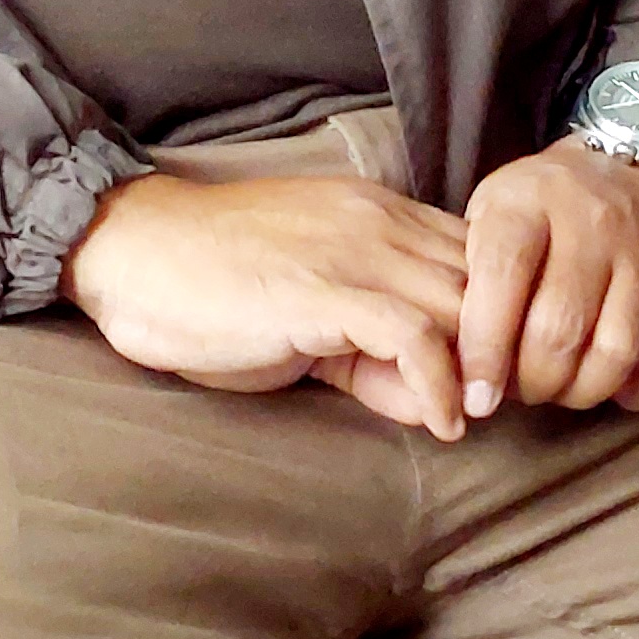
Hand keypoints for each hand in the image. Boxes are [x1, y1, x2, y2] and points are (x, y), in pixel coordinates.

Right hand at [61, 172, 472, 437]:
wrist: (132, 253)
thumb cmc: (213, 286)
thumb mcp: (313, 314)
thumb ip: (375, 352)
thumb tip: (438, 407)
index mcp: (380, 215)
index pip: (482, 256)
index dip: (504, 318)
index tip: (500, 378)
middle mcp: (379, 222)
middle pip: (488, 281)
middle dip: (506, 347)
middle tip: (503, 408)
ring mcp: (353, 253)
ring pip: (463, 304)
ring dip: (483, 370)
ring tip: (477, 418)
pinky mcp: (322, 292)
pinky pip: (413, 336)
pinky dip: (439, 386)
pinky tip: (439, 424)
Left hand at [457, 142, 638, 419]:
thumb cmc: (553, 204)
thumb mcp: (498, 207)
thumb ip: (476, 272)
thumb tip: (458, 361)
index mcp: (532, 203)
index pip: (501, 279)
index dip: (483, 349)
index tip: (476, 395)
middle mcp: (595, 226)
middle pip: (557, 330)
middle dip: (531, 382)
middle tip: (522, 391)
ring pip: (613, 355)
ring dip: (581, 392)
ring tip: (564, 390)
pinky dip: (635, 393)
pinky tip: (614, 386)